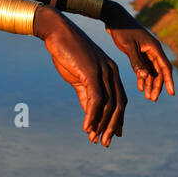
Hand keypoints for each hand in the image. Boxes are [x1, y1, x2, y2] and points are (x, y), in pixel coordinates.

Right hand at [37, 8, 126, 146]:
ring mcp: (103, 72)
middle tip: (105, 143)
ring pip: (108, 105)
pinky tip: (86, 128)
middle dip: (112, 126)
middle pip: (118, 105)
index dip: (117, 119)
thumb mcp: (79, 77)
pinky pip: (95, 99)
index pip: (120, 100)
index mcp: (111, 72)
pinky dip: (92, 116)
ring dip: (101, 125)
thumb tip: (91, 114)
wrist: (57, 33)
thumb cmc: (67, 53)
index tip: (113, 135)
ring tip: (94, 139)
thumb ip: (87, 95)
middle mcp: (112, 72)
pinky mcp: (91, 72)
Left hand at [102, 3, 175, 101]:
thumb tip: (145, 77)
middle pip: (159, 71)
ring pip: (151, 70)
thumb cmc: (122, 30)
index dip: (169, 81)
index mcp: (154, 47)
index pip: (165, 67)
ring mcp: (146, 51)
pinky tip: (140, 87)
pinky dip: (142, 77)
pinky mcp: (139, 52)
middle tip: (152, 99)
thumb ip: (136, 62)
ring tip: (147, 96)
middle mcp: (153, 50)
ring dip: (150, 83)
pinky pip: (144, 67)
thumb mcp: (128, 47)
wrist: (114, 17)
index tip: (172, 93)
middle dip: (157, 86)